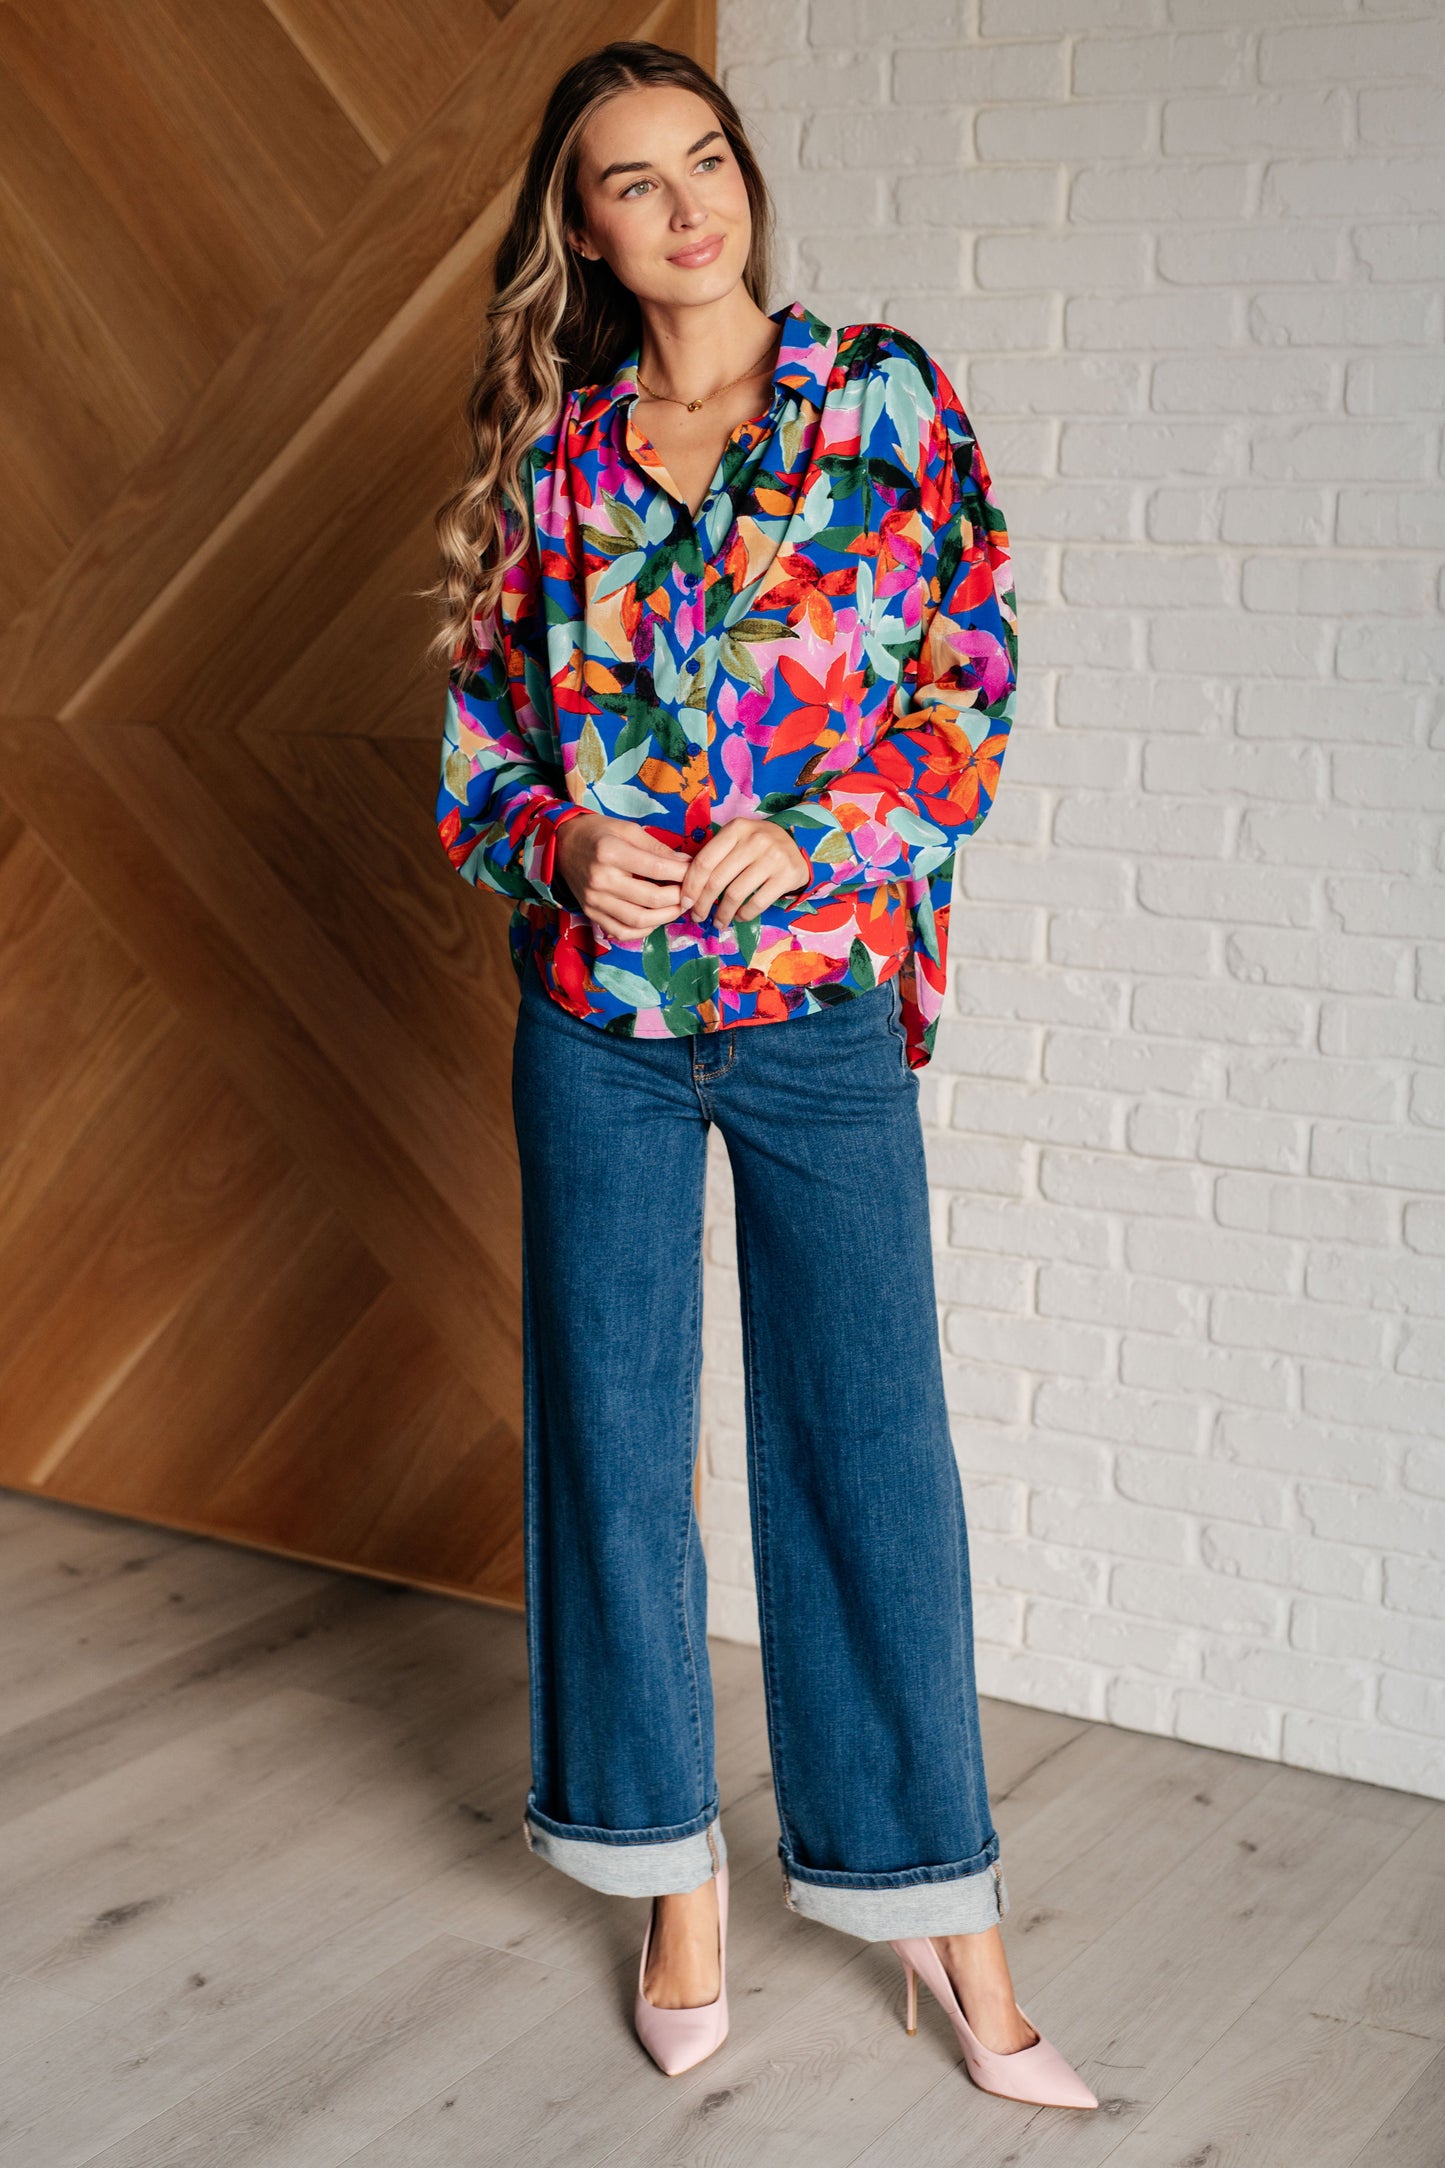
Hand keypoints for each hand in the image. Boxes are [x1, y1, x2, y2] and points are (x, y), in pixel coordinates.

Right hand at [554, 812, 686, 941]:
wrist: (562, 845)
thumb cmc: (598, 833)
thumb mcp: (627, 829)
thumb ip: (657, 848)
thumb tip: (686, 863)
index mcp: (610, 852)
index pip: (657, 868)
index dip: (683, 873)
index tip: (695, 872)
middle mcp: (601, 880)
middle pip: (651, 898)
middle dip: (679, 897)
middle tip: (691, 893)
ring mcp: (595, 901)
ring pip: (639, 920)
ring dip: (666, 917)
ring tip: (678, 907)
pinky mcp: (591, 914)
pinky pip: (621, 932)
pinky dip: (644, 930)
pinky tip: (655, 920)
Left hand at [678, 817, 810, 930]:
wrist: (799, 843)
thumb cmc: (758, 845)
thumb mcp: (737, 839)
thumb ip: (716, 855)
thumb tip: (688, 888)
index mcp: (736, 829)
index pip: (704, 861)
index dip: (691, 886)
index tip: (685, 903)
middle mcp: (754, 840)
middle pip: (717, 880)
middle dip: (702, 904)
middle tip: (697, 916)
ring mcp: (773, 858)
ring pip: (735, 894)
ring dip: (722, 913)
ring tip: (718, 921)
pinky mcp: (787, 876)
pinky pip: (757, 903)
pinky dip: (744, 915)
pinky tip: (739, 917)